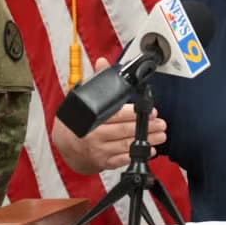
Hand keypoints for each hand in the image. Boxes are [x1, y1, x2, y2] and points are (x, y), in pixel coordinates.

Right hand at [49, 58, 166, 172]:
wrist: (64, 145)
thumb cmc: (75, 122)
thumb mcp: (81, 100)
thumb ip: (95, 81)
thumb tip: (103, 62)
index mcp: (90, 119)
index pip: (115, 115)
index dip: (134, 113)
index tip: (151, 111)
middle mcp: (94, 136)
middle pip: (124, 130)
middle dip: (146, 127)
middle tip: (161, 123)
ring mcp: (99, 151)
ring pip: (126, 145)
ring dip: (146, 141)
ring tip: (160, 135)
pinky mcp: (102, 162)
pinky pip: (121, 159)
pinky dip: (136, 155)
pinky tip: (149, 150)